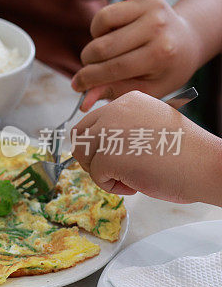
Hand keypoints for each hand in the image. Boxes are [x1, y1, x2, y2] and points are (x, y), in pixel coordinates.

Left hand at [71, 91, 221, 204]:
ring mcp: (109, 132)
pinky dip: (111, 186)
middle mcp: (114, 110)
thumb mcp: (149, 126)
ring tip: (128, 177)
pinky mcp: (108, 156)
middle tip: (114, 170)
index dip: (98, 144)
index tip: (116, 156)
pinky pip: (95, 175)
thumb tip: (93, 143)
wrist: (207, 165)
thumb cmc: (185, 152)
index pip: (92, 121)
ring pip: (82, 155)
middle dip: (91, 157)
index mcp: (127, 101)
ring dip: (100, 171)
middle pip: (79, 136)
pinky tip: (134, 184)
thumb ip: (123, 128)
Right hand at [72, 0, 202, 110]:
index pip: (113, 68)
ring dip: (96, 34)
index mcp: (160, 55)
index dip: (89, 79)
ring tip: (106, 41)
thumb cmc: (164, 69)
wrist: (187, 45)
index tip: (77, 85)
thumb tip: (83, 101)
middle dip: (89, 61)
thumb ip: (115, 92)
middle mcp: (157, 28)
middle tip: (93, 65)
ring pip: (103, 19)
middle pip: (103, 46)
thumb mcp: (146, 89)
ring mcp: (154, 7)